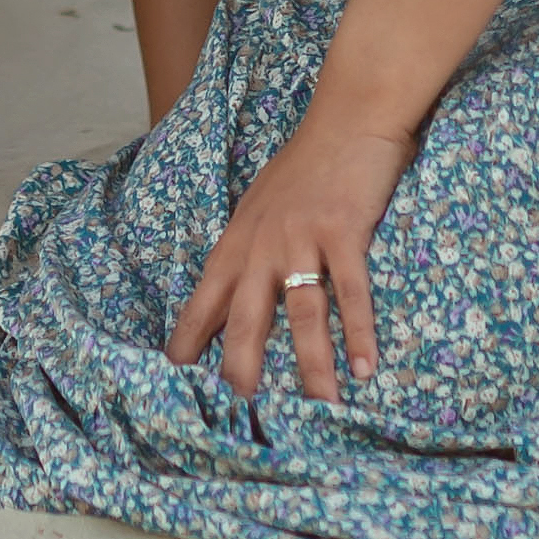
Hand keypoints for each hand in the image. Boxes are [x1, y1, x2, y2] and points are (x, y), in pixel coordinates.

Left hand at [166, 106, 413, 401]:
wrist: (347, 117)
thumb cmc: (305, 167)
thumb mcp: (260, 209)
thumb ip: (248, 253)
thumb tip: (238, 302)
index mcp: (237, 243)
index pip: (203, 304)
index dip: (188, 346)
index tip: (173, 388)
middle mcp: (262, 245)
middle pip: (245, 320)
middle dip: (241, 372)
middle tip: (241, 421)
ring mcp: (302, 238)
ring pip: (303, 313)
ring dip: (312, 365)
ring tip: (319, 410)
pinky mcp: (343, 230)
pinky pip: (351, 290)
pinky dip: (358, 331)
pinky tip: (365, 368)